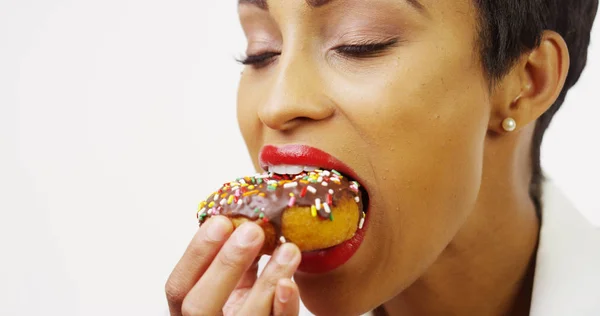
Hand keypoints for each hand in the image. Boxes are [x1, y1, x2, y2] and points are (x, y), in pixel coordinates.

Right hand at [165, 216, 301, 315]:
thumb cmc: (245, 305)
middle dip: (225, 264)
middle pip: (200, 305)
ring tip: (288, 250)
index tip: (221, 221)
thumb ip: (228, 263)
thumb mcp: (228, 287)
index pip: (179, 287)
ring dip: (268, 278)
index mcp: (192, 311)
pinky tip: (289, 283)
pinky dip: (284, 306)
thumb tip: (242, 218)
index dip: (196, 254)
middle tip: (252, 230)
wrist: (264, 315)